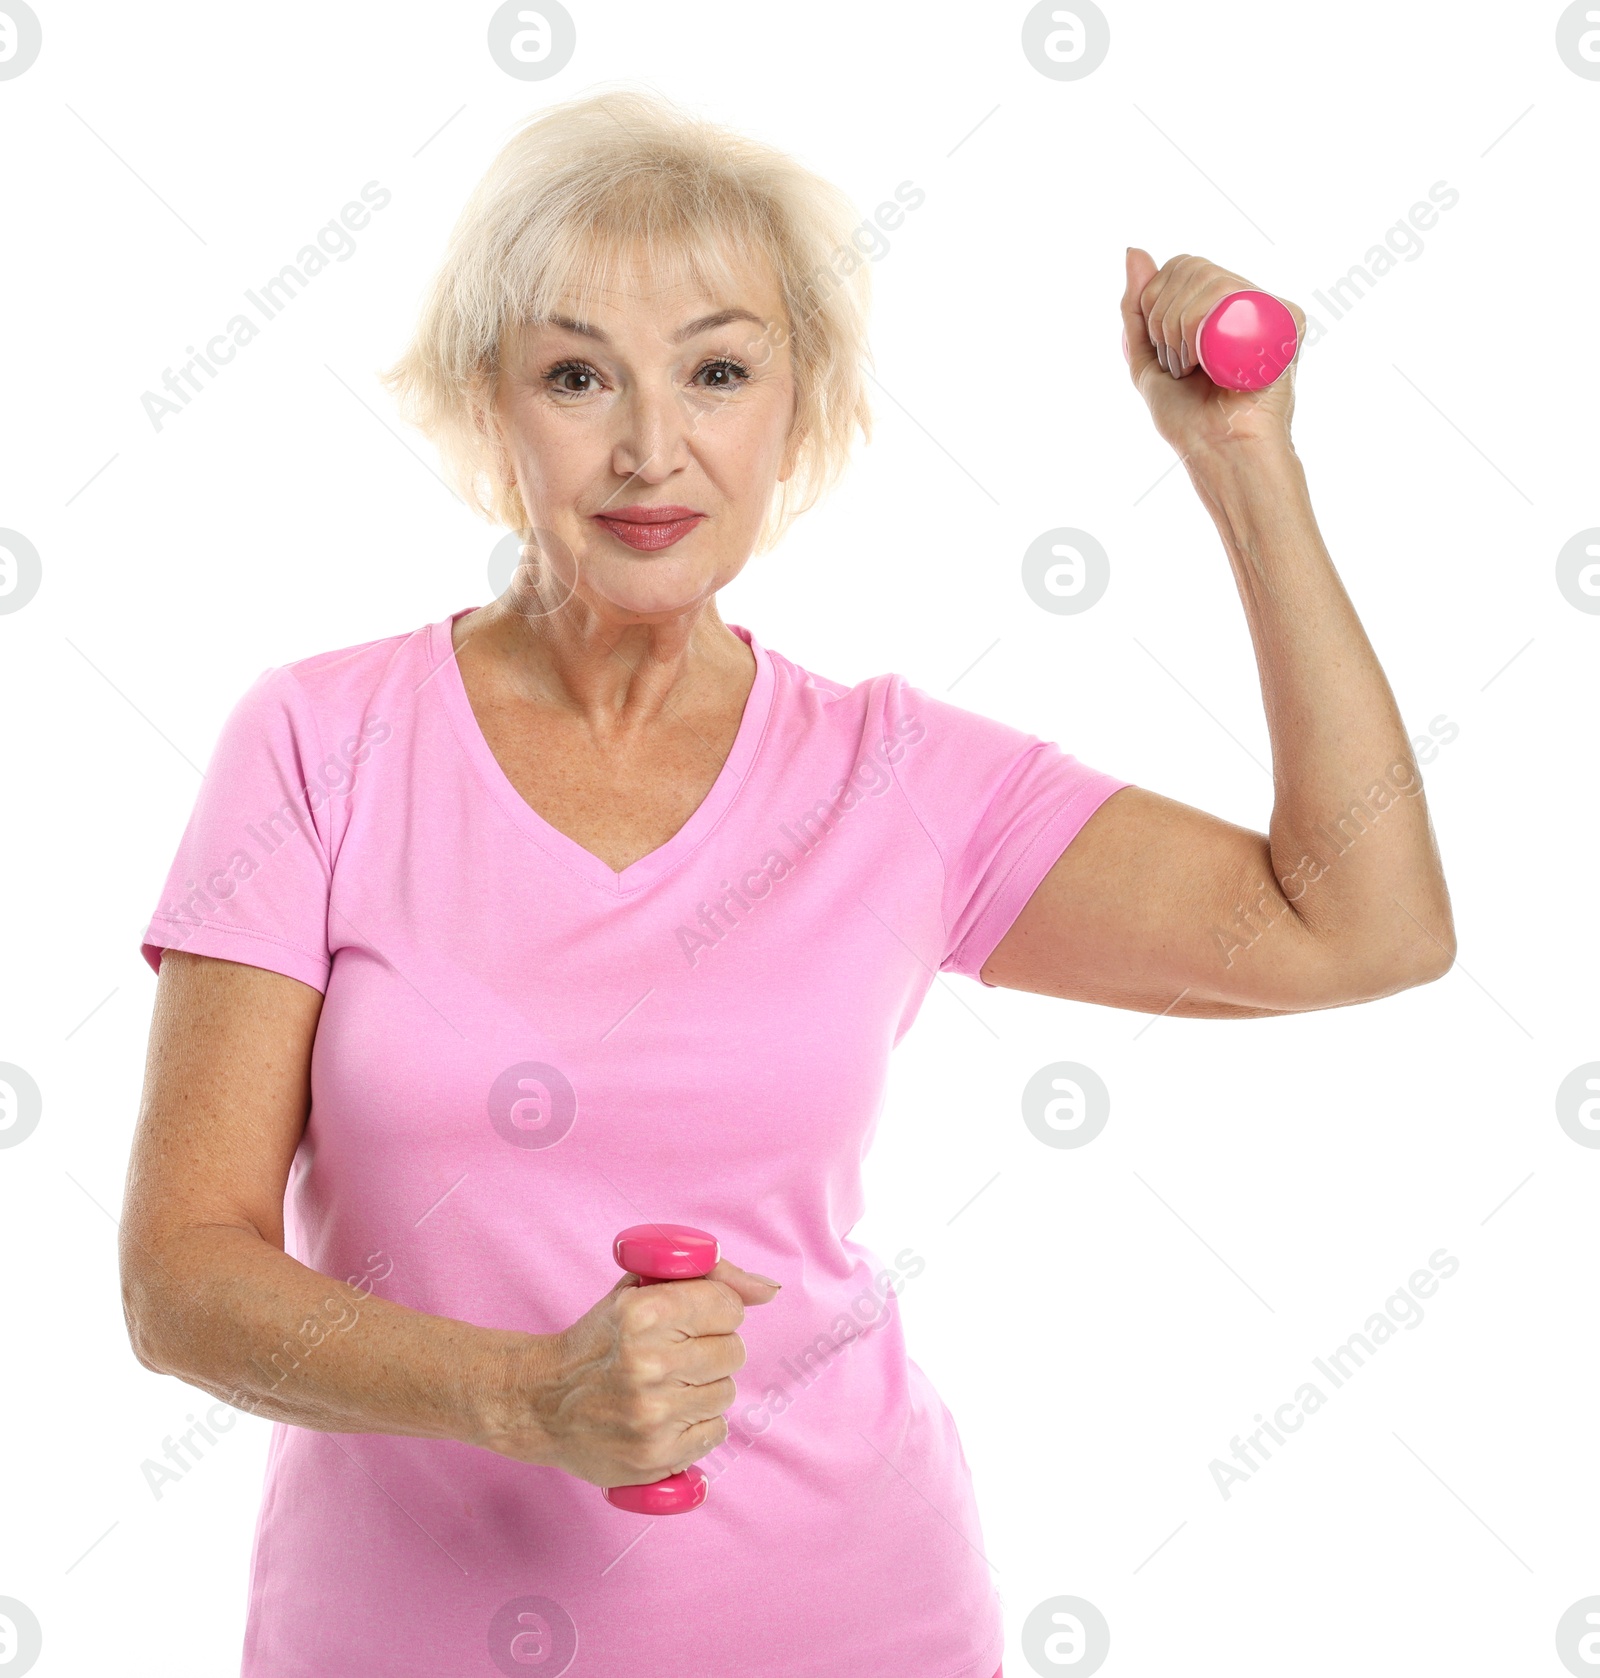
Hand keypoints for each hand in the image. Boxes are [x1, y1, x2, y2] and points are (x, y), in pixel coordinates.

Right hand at [478, 1256, 781, 1485]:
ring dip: (705, 1388)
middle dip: (712, 1349)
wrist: (539, 1402)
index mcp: (644, 1313)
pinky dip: (697, 1424)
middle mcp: (649, 1364)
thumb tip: (768, 1291)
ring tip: (668, 1386)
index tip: (696, 1319)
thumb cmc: (597, 1341)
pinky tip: (668, 1415)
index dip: (718, 1311)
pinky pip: (715, 1433)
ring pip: (726, 1393)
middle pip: (733, 1351)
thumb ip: (707, 1278)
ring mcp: (653, 1414)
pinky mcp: (655, 1455)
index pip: (729, 1305)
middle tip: (677, 1355)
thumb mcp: (638, 1292)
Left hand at [1119, 247, 1304, 458]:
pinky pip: (1232, 292)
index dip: (1156, 300)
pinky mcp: (1287, 319)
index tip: (1162, 350)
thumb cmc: (1188, 419)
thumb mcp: (1148, 360)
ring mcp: (1269, 308)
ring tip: (1193, 368)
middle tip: (1178, 364)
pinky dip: (1199, 322)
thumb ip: (1136, 309)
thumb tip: (1134, 250)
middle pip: (1192, 267)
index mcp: (1221, 308)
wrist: (1220, 450)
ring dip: (1179, 327)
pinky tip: (1205, 359)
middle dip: (1164, 317)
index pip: (1182, 268)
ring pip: (1208, 279)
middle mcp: (1248, 302)